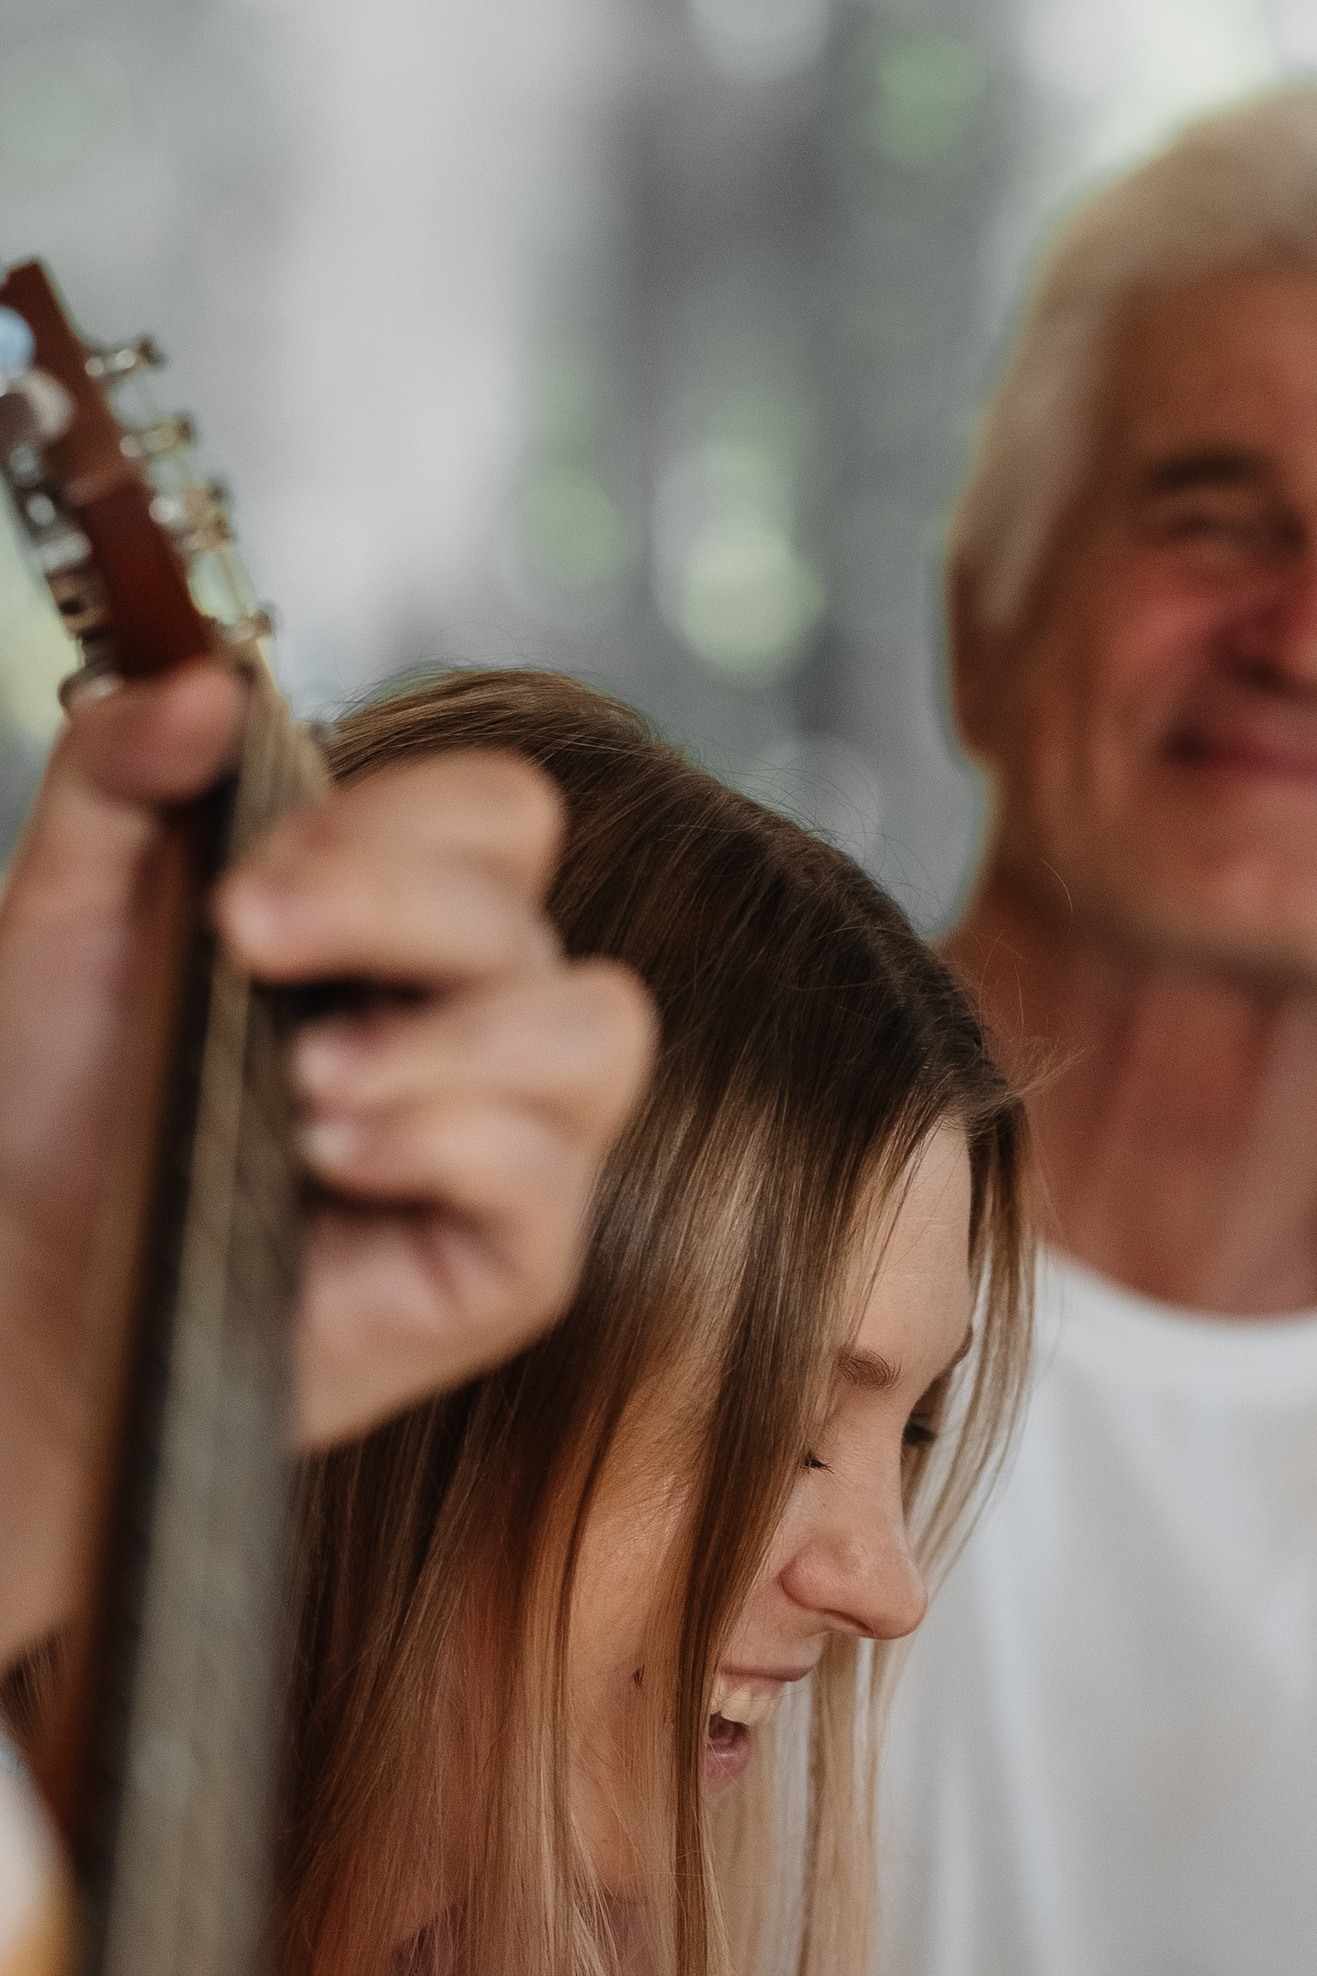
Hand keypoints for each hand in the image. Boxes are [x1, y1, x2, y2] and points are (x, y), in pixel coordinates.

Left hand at [0, 667, 653, 1660]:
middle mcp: (488, 1020)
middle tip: (243, 941)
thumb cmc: (63, 1114)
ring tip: (301, 1079)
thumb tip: (209, 681)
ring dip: (440, 1037)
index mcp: (410, 923)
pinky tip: (325, 1159)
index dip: (394, 821)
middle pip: (536, 910)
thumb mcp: (62, 914)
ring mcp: (517, 1144)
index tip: (244, 878)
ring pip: (600, 1029)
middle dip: (389, 906)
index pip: (500, 814)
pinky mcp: (516, 1263)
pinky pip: (550, 1177)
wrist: (28, 1294)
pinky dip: (439, 1144)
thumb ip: (120, 776)